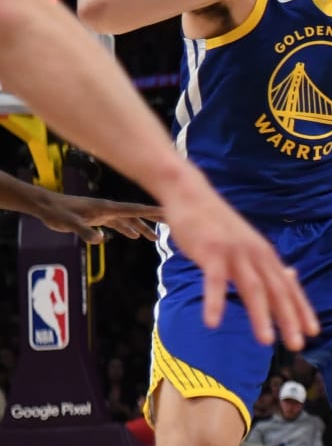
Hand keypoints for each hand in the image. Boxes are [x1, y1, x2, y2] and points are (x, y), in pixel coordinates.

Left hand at [35, 193, 160, 241]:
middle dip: (155, 217)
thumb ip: (85, 231)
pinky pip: (119, 223)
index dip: (154, 211)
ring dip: (143, 227)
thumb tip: (101, 240)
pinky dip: (128, 228)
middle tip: (174, 222)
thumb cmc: (56, 212)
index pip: (136, 210)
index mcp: (107, 208)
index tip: (172, 212)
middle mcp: (109, 209)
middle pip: (137, 213)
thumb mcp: (69, 223)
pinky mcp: (98, 217)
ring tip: (155, 238)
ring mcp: (104, 212)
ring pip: (129, 219)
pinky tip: (133, 236)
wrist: (44, 205)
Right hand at [160, 171, 317, 349]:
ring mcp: (235, 253)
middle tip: (298, 345)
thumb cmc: (219, 225)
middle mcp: (257, 255)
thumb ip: (268, 264)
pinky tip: (213, 323)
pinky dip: (215, 302)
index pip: (289, 287)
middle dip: (290, 319)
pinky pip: (214, 281)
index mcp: (266, 256)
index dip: (302, 309)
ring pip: (253, 288)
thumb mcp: (250, 244)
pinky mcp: (211, 252)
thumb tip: (292, 276)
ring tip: (267, 342)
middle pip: (278, 291)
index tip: (314, 332)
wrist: (192, 195)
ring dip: (261, 316)